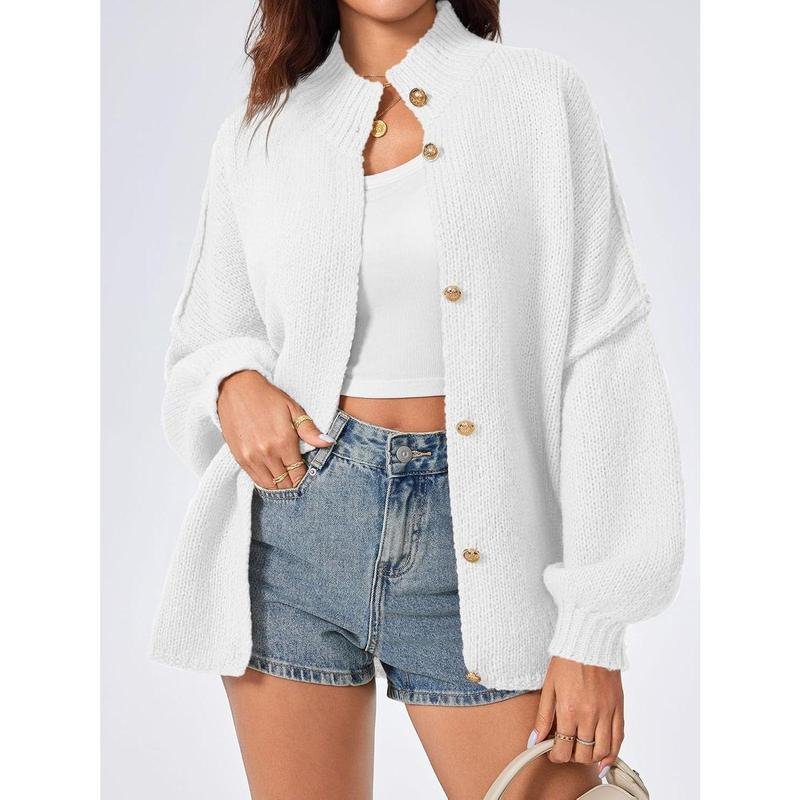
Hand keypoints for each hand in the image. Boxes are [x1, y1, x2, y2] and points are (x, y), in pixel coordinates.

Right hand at [217, 370, 332, 488]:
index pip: (298, 473)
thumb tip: (328, 442)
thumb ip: (310, 430)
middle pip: (285, 483)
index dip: (305, 478)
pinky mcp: (239, 458)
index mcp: (283, 442)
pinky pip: (255, 479)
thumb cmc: (267, 397)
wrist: (237, 389)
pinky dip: (265, 482)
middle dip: (294, 483)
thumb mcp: (293, 409)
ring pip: (270, 485)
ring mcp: (251, 457)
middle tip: (299, 478)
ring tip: (287, 480)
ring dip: (280, 485)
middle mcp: (267, 453)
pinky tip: (273, 477)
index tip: (309, 475)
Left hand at [530, 656, 623, 778]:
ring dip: (590, 758)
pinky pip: (618, 739)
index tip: (552, 752)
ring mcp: (606, 713)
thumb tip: (534, 740)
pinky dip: (612, 754)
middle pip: (582, 753)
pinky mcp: (619, 708)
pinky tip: (604, 759)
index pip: (563, 749)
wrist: (589, 641)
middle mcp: (589, 715)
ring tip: (581, 752)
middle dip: (571, 757)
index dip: (555, 756)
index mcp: (569, 710)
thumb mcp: (548, 687)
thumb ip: (542, 717)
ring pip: (602, 751)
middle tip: (566, 749)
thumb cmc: (566, 661)